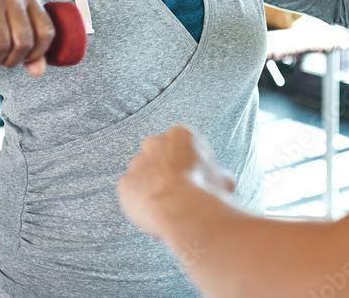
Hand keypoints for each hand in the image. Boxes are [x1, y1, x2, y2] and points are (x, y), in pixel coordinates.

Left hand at [119, 125, 234, 238]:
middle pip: (158, 154)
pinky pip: (132, 193)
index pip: (181, 145)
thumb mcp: (223, 179)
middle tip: (178, 191)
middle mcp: (155, 142)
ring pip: (143, 175)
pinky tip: (155, 214)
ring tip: (168, 207)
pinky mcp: (125, 183)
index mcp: (180, 134)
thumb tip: (223, 183)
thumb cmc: (206, 191)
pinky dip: (141, 203)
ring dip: (152, 187)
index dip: (188, 165)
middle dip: (165, 170)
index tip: (193, 179)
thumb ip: (216, 175)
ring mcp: (137, 162)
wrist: (182, 207)